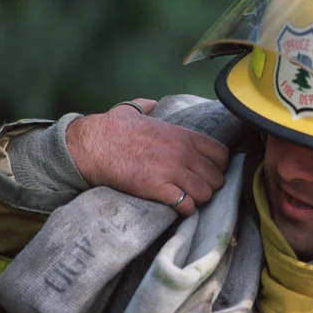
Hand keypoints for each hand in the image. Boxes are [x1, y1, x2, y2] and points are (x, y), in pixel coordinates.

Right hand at [66, 98, 229, 215]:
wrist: (91, 145)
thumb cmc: (110, 129)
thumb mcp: (132, 111)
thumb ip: (146, 106)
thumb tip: (150, 102)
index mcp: (183, 135)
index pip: (221, 154)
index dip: (219, 167)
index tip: (209, 173)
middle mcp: (183, 152)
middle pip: (217, 177)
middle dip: (210, 186)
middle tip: (197, 190)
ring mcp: (172, 170)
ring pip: (206, 193)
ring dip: (199, 199)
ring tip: (188, 199)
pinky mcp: (159, 188)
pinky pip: (187, 205)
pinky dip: (186, 210)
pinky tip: (178, 207)